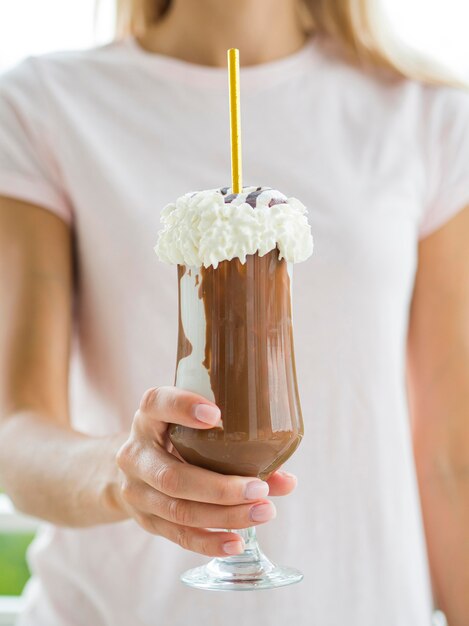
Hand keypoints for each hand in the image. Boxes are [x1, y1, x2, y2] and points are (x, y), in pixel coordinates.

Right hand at [116, 386, 296, 556]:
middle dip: (220, 488)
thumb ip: (235, 445)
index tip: (216, 414)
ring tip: (262, 512)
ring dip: (224, 516)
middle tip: (260, 489)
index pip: (157, 403)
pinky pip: (177, 535)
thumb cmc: (177, 439)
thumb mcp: (193, 428)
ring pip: (179, 510)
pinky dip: (209, 541)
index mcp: (148, 417)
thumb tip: (286, 480)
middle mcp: (136, 453)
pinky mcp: (144, 519)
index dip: (183, 408)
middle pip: (174, 477)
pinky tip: (237, 542)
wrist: (136, 467)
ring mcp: (136, 490)